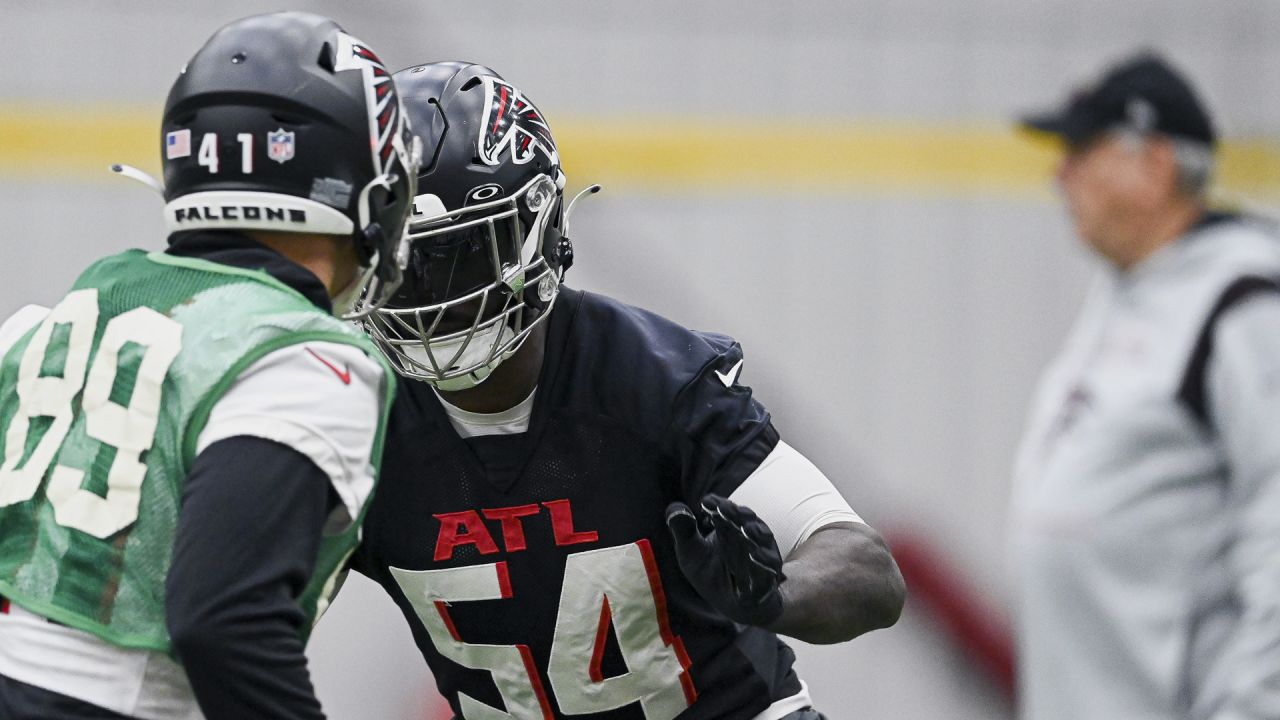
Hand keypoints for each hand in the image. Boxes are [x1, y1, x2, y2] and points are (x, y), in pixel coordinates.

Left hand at [665, 494, 785, 626]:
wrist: (732, 605)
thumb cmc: (710, 573)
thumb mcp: (691, 552)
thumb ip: (683, 530)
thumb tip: (673, 507)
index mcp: (729, 526)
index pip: (725, 510)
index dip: (717, 505)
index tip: (706, 502)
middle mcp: (748, 535)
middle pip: (745, 519)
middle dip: (736, 514)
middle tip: (725, 508)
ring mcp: (762, 553)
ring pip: (761, 539)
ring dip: (754, 532)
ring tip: (745, 528)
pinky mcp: (769, 574)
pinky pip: (769, 566)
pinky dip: (763, 560)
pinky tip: (755, 555)